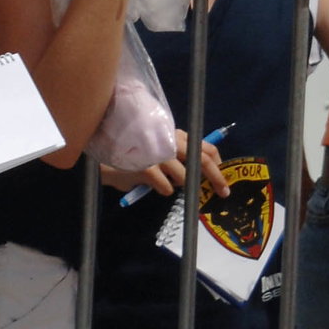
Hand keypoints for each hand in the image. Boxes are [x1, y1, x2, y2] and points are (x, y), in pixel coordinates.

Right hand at [98, 130, 226, 197]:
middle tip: (223, 193)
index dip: (218, 163)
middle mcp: (169, 141)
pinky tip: (154, 185)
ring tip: (167, 183)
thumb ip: (178, 156)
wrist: (105, 159)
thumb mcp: (159, 151)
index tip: (222, 177)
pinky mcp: (147, 167)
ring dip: (180, 185)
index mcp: (175, 135)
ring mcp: (158, 153)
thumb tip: (201, 173)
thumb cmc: (135, 156)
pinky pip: (167, 187)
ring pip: (184, 176)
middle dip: (215, 178)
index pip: (205, 146)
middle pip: (201, 159)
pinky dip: (164, 190)